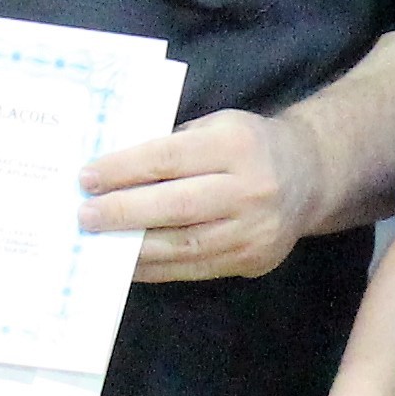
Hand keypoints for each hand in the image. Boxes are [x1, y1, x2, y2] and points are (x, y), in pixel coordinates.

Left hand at [81, 105, 331, 282]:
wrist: (310, 176)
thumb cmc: (248, 145)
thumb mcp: (217, 127)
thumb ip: (171, 146)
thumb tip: (110, 174)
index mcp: (236, 145)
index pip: (168, 158)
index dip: (124, 170)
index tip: (86, 178)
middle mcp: (250, 189)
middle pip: (176, 206)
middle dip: (124, 213)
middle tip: (84, 216)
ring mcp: (254, 230)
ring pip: (184, 245)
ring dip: (133, 248)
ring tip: (98, 244)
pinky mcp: (253, 260)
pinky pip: (194, 268)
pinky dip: (156, 268)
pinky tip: (127, 263)